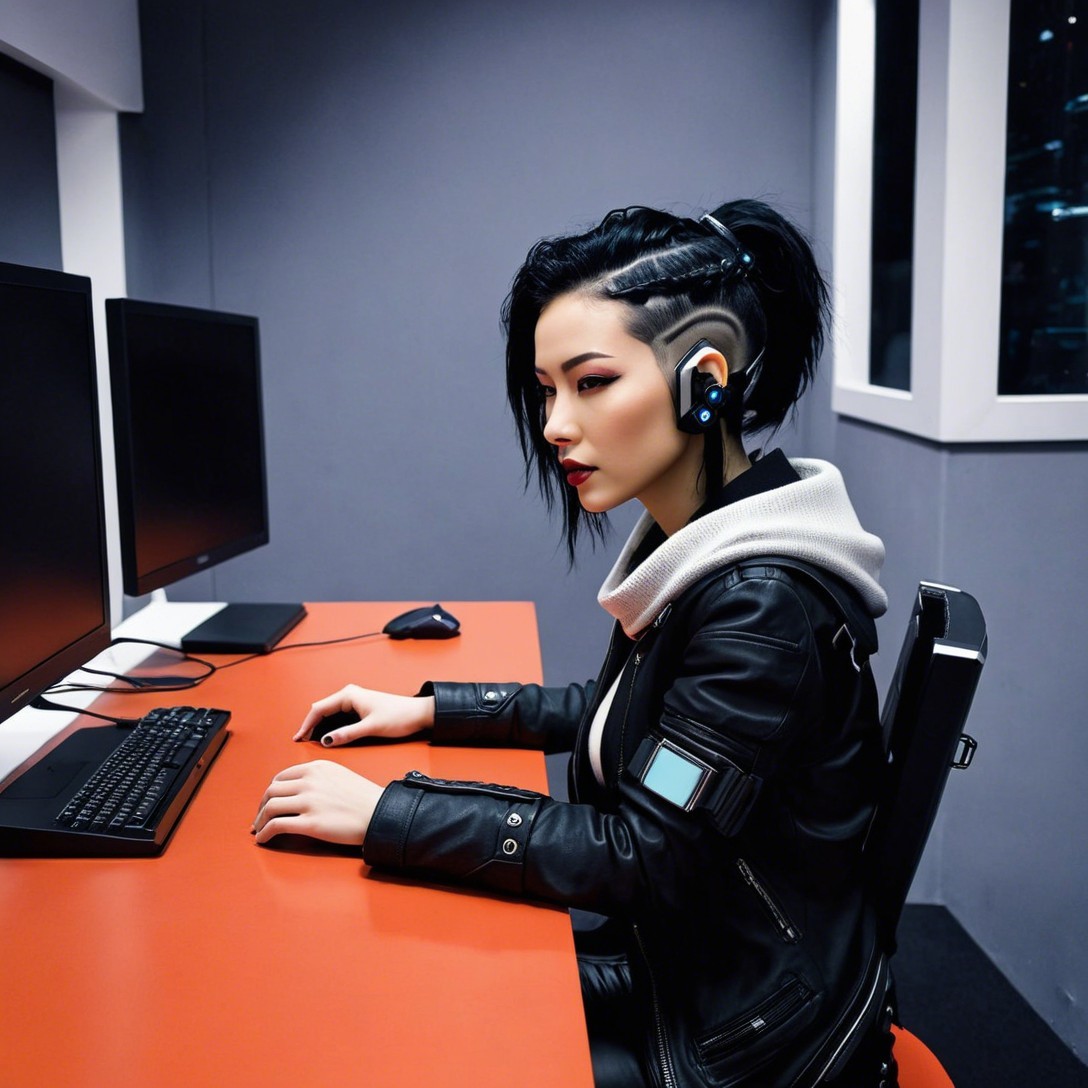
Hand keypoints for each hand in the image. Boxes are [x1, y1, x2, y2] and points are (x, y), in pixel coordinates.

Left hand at [252, 760, 384, 845]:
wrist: (379, 813)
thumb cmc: (363, 798)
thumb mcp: (339, 775)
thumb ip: (317, 777)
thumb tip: (298, 791)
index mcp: (316, 767)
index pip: (281, 777)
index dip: (271, 792)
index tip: (268, 803)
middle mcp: (309, 781)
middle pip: (271, 792)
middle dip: (261, 807)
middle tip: (259, 819)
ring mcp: (309, 801)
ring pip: (270, 808)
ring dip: (259, 821)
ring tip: (258, 831)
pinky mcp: (310, 823)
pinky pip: (277, 826)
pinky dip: (264, 833)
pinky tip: (263, 839)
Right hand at [294, 685, 434, 746]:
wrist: (418, 714)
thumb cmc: (399, 716)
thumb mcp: (371, 727)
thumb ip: (348, 734)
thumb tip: (327, 740)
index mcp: (349, 695)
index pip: (319, 709)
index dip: (307, 724)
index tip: (299, 738)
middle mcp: (349, 695)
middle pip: (321, 710)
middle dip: (310, 725)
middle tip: (301, 741)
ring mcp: (354, 700)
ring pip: (329, 713)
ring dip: (319, 726)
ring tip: (310, 740)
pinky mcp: (359, 708)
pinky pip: (338, 716)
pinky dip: (330, 726)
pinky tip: (327, 736)